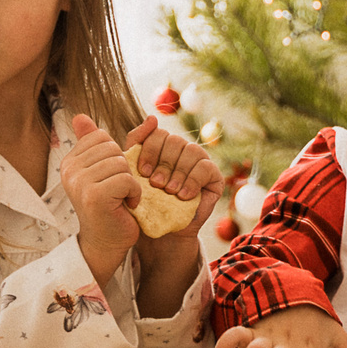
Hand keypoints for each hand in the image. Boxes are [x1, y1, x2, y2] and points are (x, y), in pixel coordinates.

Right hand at [63, 113, 142, 285]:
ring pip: (120, 163)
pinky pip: (126, 180)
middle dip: (124, 169)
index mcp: (70, 161)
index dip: (115, 156)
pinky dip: (134, 193)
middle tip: (117, 191)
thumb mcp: (109, 169)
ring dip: (130, 182)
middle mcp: (69, 170)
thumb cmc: (112, 205)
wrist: (107, 242)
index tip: (110, 177)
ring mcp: (79, 183)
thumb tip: (108, 116)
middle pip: (112, 148)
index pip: (101, 137)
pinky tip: (126, 205)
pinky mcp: (93, 196)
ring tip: (121, 198)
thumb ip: (107, 142)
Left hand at [124, 119, 220, 262]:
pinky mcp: (214, 177)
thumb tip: (152, 117)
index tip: (141, 172)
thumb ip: (136, 143)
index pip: (158, 133)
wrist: (158, 230)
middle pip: (175, 141)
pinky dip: (192, 180)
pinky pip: (206, 168)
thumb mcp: (133, 172)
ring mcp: (200, 162)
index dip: (150, 151)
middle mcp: (182, 150)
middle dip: (163, 163)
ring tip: (168, 191)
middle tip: (155, 184)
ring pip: (191, 151)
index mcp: (163, 146)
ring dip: (177, 172)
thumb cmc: (143, 201)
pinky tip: (182, 195)